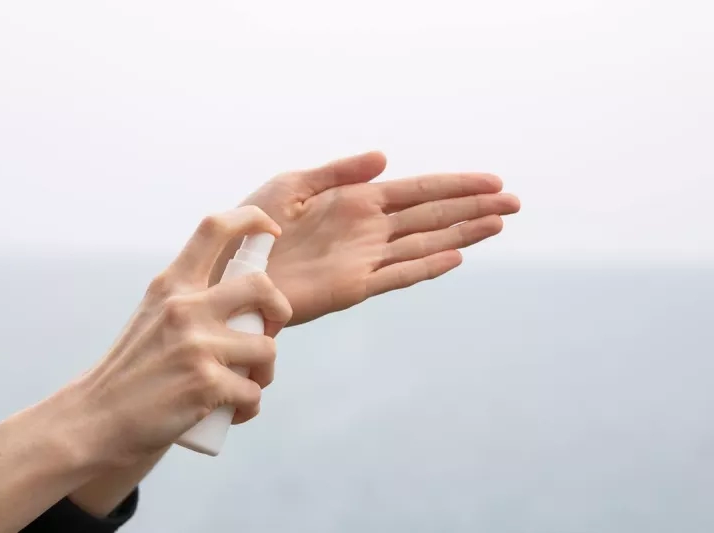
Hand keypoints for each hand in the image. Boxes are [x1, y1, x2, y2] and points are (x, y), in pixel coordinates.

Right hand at [77, 206, 292, 465]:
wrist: (94, 423)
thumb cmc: (133, 374)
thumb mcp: (154, 318)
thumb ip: (190, 300)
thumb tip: (245, 295)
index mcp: (171, 285)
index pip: (214, 227)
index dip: (252, 219)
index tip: (271, 230)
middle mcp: (184, 307)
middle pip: (262, 286)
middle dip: (280, 310)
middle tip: (269, 333)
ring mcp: (196, 345)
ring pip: (267, 349)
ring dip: (265, 373)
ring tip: (246, 384)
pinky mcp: (205, 384)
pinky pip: (253, 392)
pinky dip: (249, 406)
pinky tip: (234, 411)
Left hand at [216, 151, 519, 324]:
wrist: (228, 267)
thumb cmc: (252, 224)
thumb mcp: (294, 183)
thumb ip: (341, 170)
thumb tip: (385, 157)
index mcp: (355, 200)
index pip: (417, 190)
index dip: (455, 185)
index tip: (491, 181)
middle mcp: (368, 229)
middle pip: (432, 216)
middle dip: (473, 208)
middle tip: (515, 201)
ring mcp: (365, 258)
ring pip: (426, 243)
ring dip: (463, 233)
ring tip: (499, 223)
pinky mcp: (354, 286)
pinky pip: (399, 274)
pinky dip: (428, 265)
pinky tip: (457, 255)